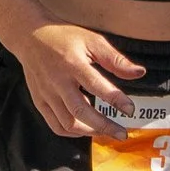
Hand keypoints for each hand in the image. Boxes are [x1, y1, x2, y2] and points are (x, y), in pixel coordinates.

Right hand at [17, 21, 146, 138]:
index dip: (115, 99)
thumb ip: (115, 59)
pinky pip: (55, 125)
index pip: (96, 86)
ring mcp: (47, 94)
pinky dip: (72, 133)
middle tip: (122, 133)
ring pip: (68, 123)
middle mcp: (58, 81)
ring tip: (105, 132)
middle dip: (104, 126)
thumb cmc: (64, 38)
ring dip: (89, 132)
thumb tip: (139, 73)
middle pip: (80, 111)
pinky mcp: (40, 101)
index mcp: (72, 63)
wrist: (30, 37)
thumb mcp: (92, 41)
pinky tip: (85, 130)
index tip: (130, 109)